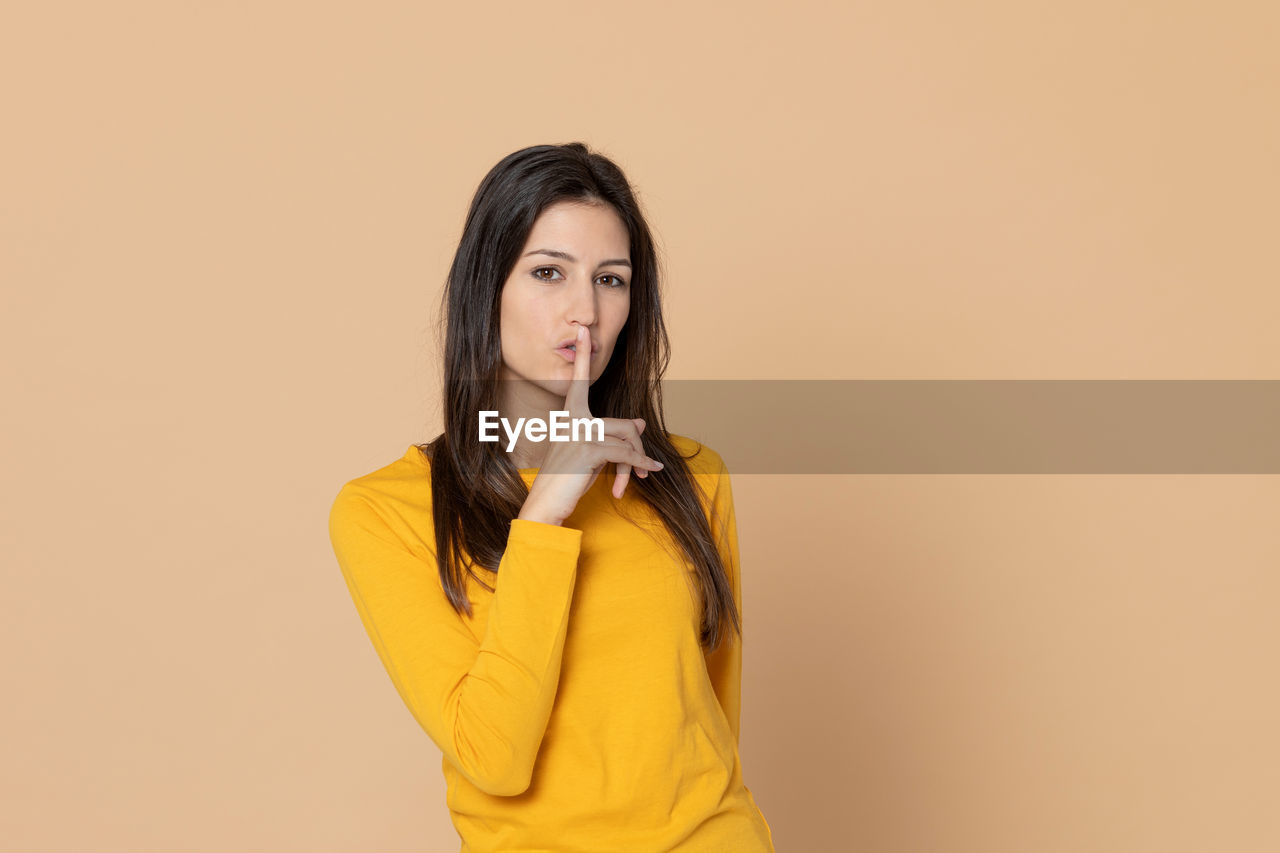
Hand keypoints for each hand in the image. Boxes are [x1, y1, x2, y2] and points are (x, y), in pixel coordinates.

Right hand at [516, 325, 663, 525]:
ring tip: (637, 479)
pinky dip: (641, 464)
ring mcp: (579, 433)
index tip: (582, 330)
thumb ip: (611, 435)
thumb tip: (639, 423)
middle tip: (641, 470)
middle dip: (637, 449)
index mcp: (569, 416)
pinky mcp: (588, 449)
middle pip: (624, 425)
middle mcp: (573, 419)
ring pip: (627, 440)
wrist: (546, 505)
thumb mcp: (591, 454)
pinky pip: (626, 453)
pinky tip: (651, 470)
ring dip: (637, 463)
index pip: (579, 381)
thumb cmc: (566, 480)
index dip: (583, 355)